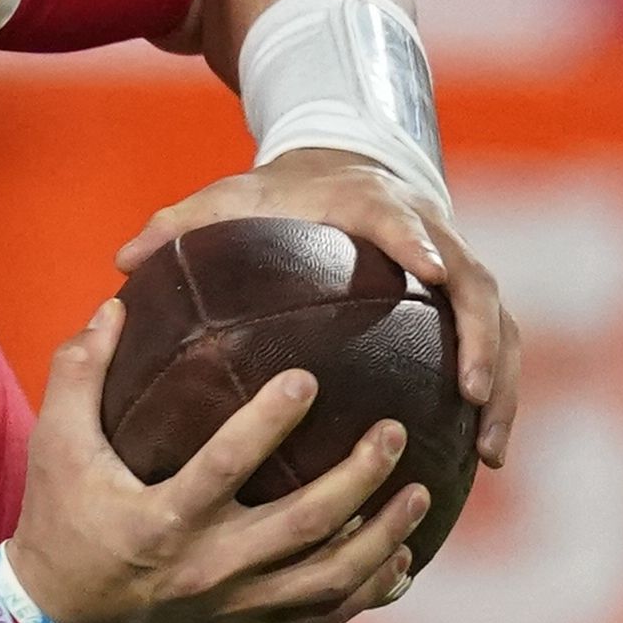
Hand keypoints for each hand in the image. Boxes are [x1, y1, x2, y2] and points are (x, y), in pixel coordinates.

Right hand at [3, 299, 428, 622]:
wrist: (60, 614)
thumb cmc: (60, 519)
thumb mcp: (54, 445)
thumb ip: (79, 375)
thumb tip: (114, 307)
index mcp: (160, 520)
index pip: (224, 467)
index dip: (269, 423)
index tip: (309, 378)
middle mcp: (207, 565)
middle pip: (303, 523)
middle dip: (359, 477)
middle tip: (393, 431)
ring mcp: (236, 601)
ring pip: (330, 575)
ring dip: (384, 534)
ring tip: (419, 491)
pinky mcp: (250, 622)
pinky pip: (327, 613)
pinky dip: (371, 588)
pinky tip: (401, 558)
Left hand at [121, 148, 518, 466]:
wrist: (344, 165)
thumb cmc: (278, 191)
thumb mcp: (228, 198)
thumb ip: (179, 223)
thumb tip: (123, 259)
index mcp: (372, 204)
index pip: (401, 219)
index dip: (419, 241)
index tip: (431, 270)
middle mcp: (432, 234)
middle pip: (475, 284)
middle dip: (480, 337)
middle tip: (470, 392)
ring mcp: (457, 269)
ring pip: (499, 326)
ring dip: (500, 384)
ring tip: (489, 451)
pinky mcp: (465, 302)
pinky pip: (494, 350)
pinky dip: (495, 398)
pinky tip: (482, 456)